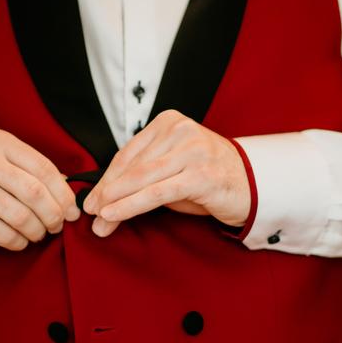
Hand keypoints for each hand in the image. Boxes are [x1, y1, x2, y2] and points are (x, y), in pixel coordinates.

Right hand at [0, 127, 80, 249]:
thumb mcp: (2, 162)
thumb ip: (33, 172)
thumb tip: (70, 197)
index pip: (43, 167)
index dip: (63, 193)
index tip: (73, 210)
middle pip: (34, 192)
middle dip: (54, 214)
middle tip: (58, 225)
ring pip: (21, 216)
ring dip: (37, 230)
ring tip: (39, 233)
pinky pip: (4, 233)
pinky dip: (19, 241)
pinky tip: (21, 240)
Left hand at [83, 110, 249, 236]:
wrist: (252, 185)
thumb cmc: (206, 178)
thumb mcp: (170, 171)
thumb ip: (140, 180)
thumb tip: (103, 202)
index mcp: (169, 122)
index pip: (128, 153)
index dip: (106, 178)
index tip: (91, 198)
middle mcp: (180, 131)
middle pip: (131, 166)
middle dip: (107, 193)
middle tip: (89, 213)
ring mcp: (192, 151)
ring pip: (140, 179)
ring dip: (115, 202)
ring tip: (99, 220)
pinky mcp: (200, 175)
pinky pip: (157, 193)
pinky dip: (131, 205)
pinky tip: (114, 215)